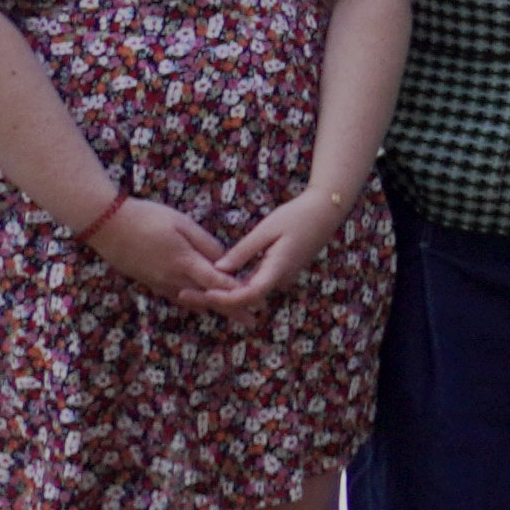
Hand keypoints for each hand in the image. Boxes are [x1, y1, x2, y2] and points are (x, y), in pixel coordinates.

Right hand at [78, 194, 237, 311]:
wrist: (106, 225)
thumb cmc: (147, 218)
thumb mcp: (182, 223)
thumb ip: (205, 243)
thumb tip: (223, 259)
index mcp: (185, 262)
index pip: (218, 282)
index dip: (239, 292)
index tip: (258, 301)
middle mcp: (173, 278)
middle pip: (208, 297)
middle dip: (232, 308)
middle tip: (252, 321)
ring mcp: (159, 282)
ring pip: (191, 300)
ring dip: (213, 307)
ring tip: (232, 316)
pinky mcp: (149, 281)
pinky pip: (175, 296)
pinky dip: (192, 302)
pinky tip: (200, 305)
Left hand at [193, 194, 350, 317]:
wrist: (326, 211)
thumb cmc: (298, 216)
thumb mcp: (267, 230)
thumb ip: (243, 251)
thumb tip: (218, 269)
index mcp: (278, 269)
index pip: (249, 294)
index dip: (224, 298)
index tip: (203, 294)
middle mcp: (280, 278)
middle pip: (244, 297)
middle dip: (214, 298)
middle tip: (183, 294)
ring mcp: (281, 276)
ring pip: (248, 291)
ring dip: (223, 292)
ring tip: (192, 288)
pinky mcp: (279, 270)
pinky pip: (254, 282)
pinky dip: (234, 284)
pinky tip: (214, 279)